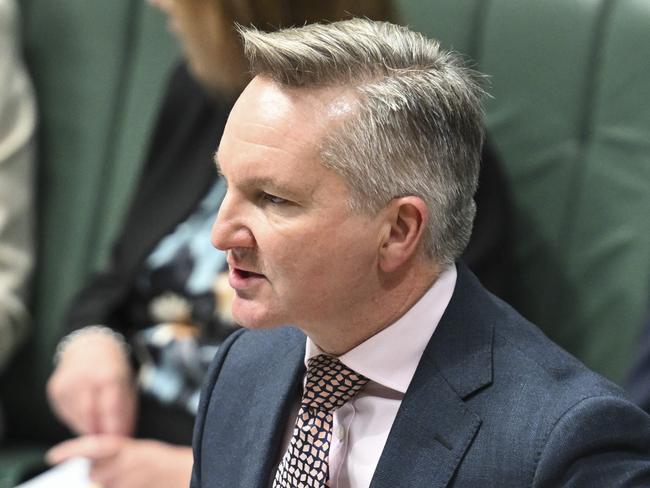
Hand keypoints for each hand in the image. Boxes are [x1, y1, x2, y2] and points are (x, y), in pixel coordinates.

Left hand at [46, 435, 192, 487]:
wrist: (187, 474)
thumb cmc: (163, 464)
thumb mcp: (139, 452)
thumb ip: (116, 457)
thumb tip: (91, 469)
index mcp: (130, 448)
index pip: (94, 446)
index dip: (72, 449)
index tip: (53, 455)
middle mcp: (128, 464)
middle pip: (93, 473)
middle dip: (97, 475)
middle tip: (112, 474)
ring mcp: (130, 481)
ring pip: (102, 486)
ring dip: (108, 484)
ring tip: (130, 480)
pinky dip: (118, 487)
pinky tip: (128, 483)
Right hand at [47, 331, 136, 435]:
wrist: (89, 346)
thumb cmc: (113, 368)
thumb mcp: (126, 384)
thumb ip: (124, 411)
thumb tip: (122, 438)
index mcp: (108, 374)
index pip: (111, 409)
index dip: (114, 430)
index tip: (118, 443)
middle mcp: (85, 377)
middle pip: (90, 417)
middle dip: (99, 433)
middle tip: (106, 444)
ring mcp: (66, 383)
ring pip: (76, 418)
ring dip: (88, 429)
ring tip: (98, 429)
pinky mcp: (54, 389)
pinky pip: (66, 414)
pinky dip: (77, 420)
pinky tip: (86, 417)